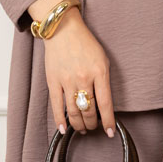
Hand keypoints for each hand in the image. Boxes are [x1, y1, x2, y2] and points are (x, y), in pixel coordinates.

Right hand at [42, 8, 115, 136]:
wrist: (63, 29)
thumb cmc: (85, 43)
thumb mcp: (103, 59)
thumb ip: (104, 81)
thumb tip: (103, 104)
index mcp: (99, 72)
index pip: (105, 104)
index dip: (108, 122)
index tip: (109, 132)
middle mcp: (83, 78)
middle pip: (89, 111)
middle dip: (93, 124)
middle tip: (94, 127)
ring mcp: (67, 80)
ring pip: (73, 112)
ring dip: (79, 125)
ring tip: (83, 129)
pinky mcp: (53, 81)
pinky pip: (56, 106)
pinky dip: (60, 120)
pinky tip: (63, 128)